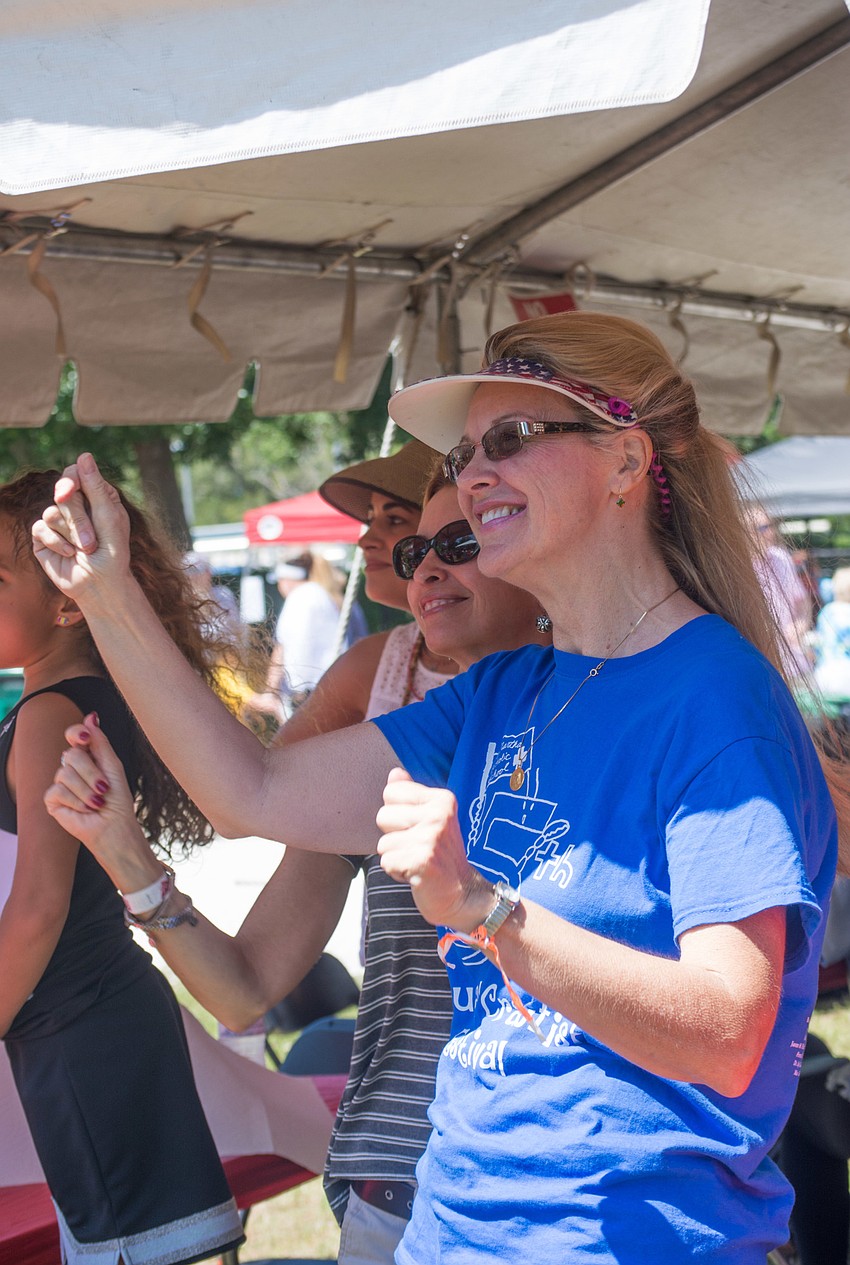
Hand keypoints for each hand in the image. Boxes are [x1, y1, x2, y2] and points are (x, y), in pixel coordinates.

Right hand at [31, 453, 131, 607]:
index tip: (70, 492)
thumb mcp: (109, 517)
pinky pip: (40, 528)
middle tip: (91, 541)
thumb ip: (95, 487)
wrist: (101, 586)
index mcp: (96, 496)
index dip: (72, 480)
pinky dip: (57, 543)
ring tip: (85, 551)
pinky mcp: (43, 537)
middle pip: (63, 493)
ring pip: (51, 512)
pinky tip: (70, 555)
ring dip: (71, 535)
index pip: (76, 472)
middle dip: (78, 520)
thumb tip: (84, 455)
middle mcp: (76, 505)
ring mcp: (58, 521)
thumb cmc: (112, 553)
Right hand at [44, 714, 160, 891]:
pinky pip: (57, 790)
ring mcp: (61, 782)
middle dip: (91, 773)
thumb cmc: (117, 798)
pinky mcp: (52, 800)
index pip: (74, 734)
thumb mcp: (112, 766)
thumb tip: (91, 716)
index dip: (76, 733)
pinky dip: (75, 801)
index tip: (85, 739)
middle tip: (103, 788)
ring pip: (64, 773)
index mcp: (88, 755)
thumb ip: (100, 742)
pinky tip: (84, 809)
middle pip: (71, 755)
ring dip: (86, 790)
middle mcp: (72, 766)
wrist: (114, 826)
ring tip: (97, 802)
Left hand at [376, 768, 491, 929]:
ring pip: (383, 844)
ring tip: (418, 862)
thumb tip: (395, 773)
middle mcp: (439, 814)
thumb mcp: (430, 820)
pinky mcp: (423, 860)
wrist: (464, 895)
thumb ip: (411, 795)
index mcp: (442, 799)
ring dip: (396, 858)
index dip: (396, 815)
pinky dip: (397, 873)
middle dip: (393, 837)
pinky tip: (416, 875)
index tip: (416, 829)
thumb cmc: (441, 857)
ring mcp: (432, 837)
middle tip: (417, 848)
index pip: (391, 792)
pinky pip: (387, 862)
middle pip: (383, 816)